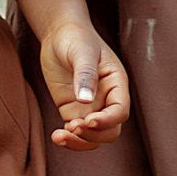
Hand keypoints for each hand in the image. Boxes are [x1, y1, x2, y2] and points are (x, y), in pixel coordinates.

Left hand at [37, 21, 128, 150]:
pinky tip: (56, 135)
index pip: (120, 111)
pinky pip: (76, 132)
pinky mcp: (73, 110)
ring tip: (61, 135)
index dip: (107, 120)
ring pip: (94, 137)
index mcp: (116, 84)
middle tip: (73, 126)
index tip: (88, 120)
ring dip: (80, 142)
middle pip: (110, 130)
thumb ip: (85, 75)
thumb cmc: (76, 37)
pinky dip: (68, 139)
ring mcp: (90, 107)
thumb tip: (86, 101)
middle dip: (93, 135)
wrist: (60, 33)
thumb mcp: (81, 52)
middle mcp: (106, 99)